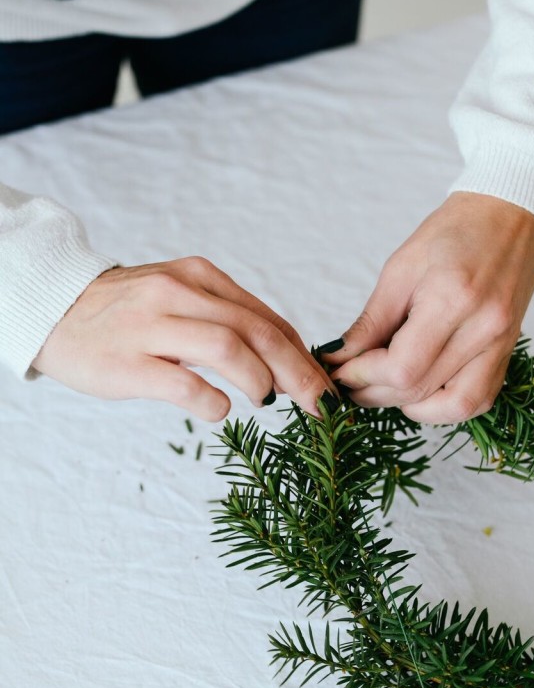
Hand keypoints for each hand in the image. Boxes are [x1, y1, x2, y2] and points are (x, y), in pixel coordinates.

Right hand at [32, 256, 332, 420]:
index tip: (323, 386)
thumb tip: (284, 356)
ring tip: (266, 400)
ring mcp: (151, 326)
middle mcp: (178, 293)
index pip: (266, 318)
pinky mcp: (127, 362)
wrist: (55, 311)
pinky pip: (184, 384)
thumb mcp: (181, 298)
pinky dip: (213, 402)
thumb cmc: (128, 314)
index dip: (302, 356)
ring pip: (227, 349)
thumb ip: (228, 319)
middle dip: (298, 372)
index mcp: (199, 277)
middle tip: (319, 405)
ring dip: (259, 380)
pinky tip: (220, 410)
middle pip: (256, 332)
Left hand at [322, 192, 533, 423]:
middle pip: (420, 389)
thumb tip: (340, 357)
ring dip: (410, 407)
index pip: (401, 367)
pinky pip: (478, 400)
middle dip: (375, 392)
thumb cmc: (453, 232)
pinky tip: (422, 392)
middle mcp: (483, 329)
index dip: (363, 376)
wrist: (510, 215)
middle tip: (351, 382)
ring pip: (453, 406)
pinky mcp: (509, 352)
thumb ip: (371, 321)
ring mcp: (502, 345)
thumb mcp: (401, 268)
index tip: (340, 371)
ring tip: (384, 388)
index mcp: (453, 299)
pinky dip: (445, 407)